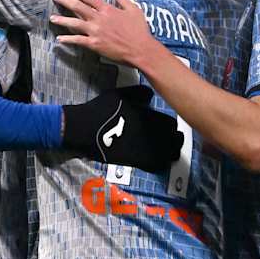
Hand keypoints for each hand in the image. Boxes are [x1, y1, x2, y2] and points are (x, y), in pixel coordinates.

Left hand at [52, 0, 160, 67]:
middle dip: (65, 1)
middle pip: (78, 7)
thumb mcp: (134, 10)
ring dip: (62, 20)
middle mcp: (99, 19)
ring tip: (52, 18)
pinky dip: (68, 40)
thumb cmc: (139, 31)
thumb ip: (123, 0)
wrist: (140, 49)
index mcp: (108, 10)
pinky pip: (78, 40)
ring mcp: (95, 31)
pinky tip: (60, 39)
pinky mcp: (94, 44)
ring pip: (74, 23)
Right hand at [61, 86, 182, 173]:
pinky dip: (160, 163)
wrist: (84, 128)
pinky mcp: (136, 160)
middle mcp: (150, 132)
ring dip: (171, 152)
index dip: (172, 126)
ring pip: (169, 154)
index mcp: (149, 116)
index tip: (170, 126)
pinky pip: (156, 165)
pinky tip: (159, 161)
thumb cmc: (100, 110)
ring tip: (169, 151)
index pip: (171, 123)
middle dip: (176, 139)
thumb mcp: (119, 95)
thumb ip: (138, 94)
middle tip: (173, 139)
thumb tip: (150, 94)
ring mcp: (144, 147)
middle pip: (175, 139)